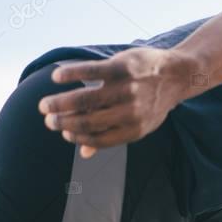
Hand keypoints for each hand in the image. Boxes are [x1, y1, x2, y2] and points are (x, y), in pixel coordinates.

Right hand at [38, 47, 183, 157]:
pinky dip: (72, 74)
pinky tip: (57, 77)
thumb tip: (84, 153)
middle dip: (63, 121)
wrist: (177, 75)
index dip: (78, 137)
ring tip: (44, 104)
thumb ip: (112, 135)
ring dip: (61, 102)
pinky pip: (92, 71)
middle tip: (47, 119)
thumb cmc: (152, 102)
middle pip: (89, 120)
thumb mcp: (140, 124)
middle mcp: (130, 111)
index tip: (63, 132)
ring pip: (86, 98)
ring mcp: (126, 89)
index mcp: (134, 129)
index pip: (100, 139)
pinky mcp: (123, 67)